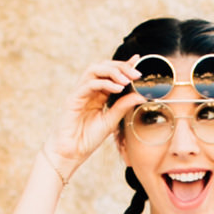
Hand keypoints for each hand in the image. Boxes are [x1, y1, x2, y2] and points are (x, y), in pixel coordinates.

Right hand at [39, 62, 136, 182]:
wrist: (72, 152)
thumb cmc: (88, 138)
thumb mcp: (111, 120)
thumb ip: (123, 106)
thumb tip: (140, 95)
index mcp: (97, 94)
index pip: (110, 73)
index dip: (124, 65)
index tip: (138, 60)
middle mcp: (88, 90)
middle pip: (102, 66)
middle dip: (121, 67)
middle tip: (136, 74)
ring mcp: (80, 92)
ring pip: (94, 70)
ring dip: (112, 71)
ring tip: (127, 80)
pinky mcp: (73, 99)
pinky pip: (89, 84)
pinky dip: (104, 83)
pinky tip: (118, 88)